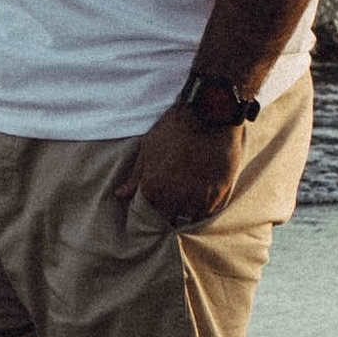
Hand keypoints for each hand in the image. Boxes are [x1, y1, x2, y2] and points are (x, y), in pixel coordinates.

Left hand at [114, 104, 246, 228]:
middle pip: (167, 220)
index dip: (148, 212)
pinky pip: (206, 215)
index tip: (152, 207)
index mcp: (153, 186)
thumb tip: (120, 195)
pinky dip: (200, 211)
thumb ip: (135, 177)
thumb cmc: (174, 128)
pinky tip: (198, 202)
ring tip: (183, 205)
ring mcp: (196, 198)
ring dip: (183, 215)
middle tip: (167, 207)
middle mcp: (174, 197)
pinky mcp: (217, 195)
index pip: (146, 214)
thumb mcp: (148, 148)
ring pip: (187, 220)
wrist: (208, 116)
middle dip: (165, 216)